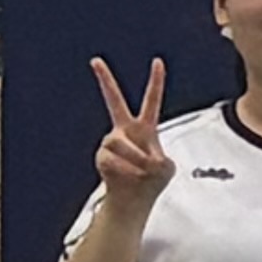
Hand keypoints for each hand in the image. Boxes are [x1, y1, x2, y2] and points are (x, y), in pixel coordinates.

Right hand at [88, 56, 172, 212]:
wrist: (133, 200)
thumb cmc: (152, 181)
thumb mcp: (166, 168)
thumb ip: (159, 159)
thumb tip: (142, 157)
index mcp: (146, 128)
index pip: (152, 100)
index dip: (156, 82)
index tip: (158, 61)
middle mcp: (125, 130)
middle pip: (113, 100)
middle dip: (105, 80)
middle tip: (95, 60)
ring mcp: (111, 141)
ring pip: (119, 141)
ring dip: (134, 157)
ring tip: (142, 170)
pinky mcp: (101, 156)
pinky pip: (112, 158)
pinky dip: (126, 169)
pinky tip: (130, 176)